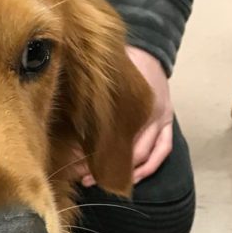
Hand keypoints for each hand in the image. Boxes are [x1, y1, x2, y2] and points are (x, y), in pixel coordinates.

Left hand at [74, 46, 173, 187]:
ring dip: (125, 173)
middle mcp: (149, 114)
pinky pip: (163, 151)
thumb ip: (90, 101)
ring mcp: (161, 120)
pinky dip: (148, 167)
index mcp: (131, 103)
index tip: (72, 164)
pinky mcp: (167, 123)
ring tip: (101, 182)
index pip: (110, 137)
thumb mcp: (103, 81)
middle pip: (127, 151)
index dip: (90, 154)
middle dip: (103, 166)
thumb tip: (64, 121)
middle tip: (81, 177)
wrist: (148, 50)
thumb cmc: (120, 66)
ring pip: (145, 156)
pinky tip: (132, 179)